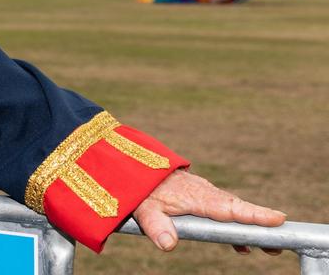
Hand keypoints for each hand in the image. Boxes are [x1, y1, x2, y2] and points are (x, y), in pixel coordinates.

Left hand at [133, 169, 285, 254]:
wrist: (133, 163)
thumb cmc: (139, 187)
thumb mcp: (143, 208)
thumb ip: (155, 226)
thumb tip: (168, 245)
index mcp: (196, 196)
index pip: (229, 207)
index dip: (253, 214)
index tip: (278, 219)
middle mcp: (205, 193)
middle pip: (237, 210)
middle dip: (259, 225)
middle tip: (278, 244)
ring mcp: (204, 193)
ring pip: (232, 210)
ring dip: (249, 226)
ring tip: (267, 247)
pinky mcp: (200, 195)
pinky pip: (223, 210)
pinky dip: (234, 223)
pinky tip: (239, 244)